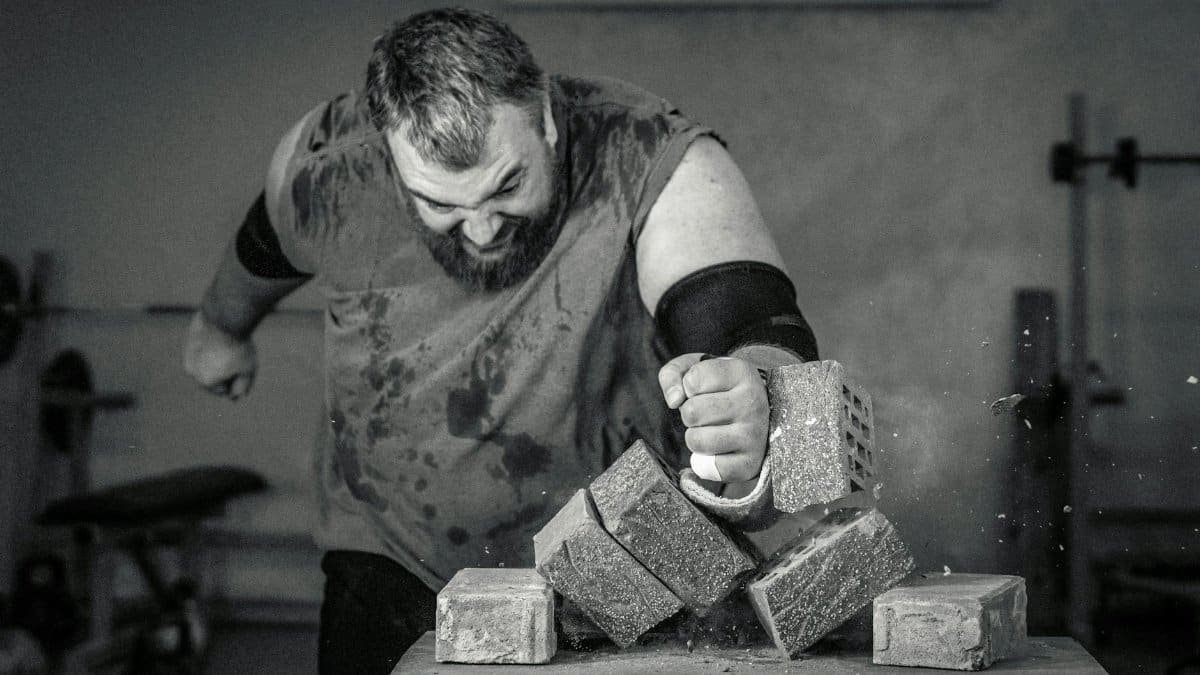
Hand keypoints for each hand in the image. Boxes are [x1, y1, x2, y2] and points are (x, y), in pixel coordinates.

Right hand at [183, 312, 256, 399]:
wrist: (225, 316)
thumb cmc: (239, 346)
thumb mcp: (247, 370)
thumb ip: (241, 387)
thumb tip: (234, 397)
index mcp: (205, 381)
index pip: (223, 390)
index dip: (236, 378)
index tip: (241, 364)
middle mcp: (191, 370)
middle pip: (211, 376)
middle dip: (224, 370)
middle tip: (236, 354)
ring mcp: (187, 353)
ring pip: (206, 361)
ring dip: (216, 356)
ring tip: (228, 344)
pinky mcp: (188, 338)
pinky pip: (202, 346)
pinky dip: (211, 344)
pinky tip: (221, 334)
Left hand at [658, 353, 768, 482]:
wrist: (758, 420)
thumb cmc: (719, 391)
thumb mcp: (696, 370)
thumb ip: (673, 374)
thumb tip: (674, 400)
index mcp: (742, 373)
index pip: (693, 380)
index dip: (688, 387)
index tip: (703, 389)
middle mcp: (753, 402)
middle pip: (691, 412)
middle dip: (690, 414)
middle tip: (707, 414)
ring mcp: (754, 435)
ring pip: (696, 440)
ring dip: (695, 437)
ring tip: (711, 431)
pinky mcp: (749, 463)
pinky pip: (705, 468)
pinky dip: (702, 463)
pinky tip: (715, 452)